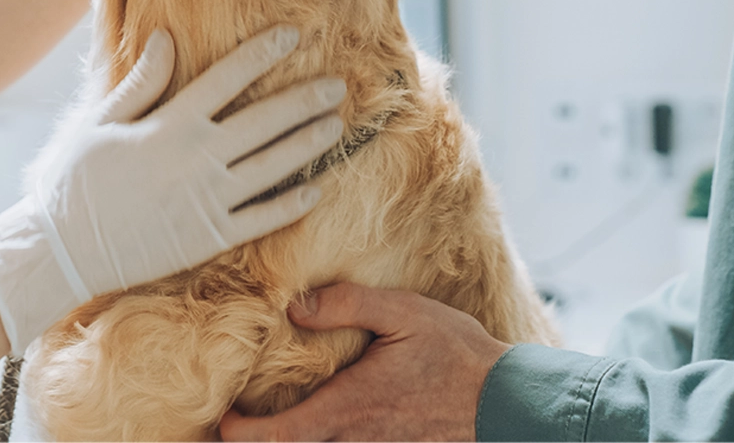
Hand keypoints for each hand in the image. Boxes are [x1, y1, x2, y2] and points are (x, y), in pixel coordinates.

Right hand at [0, 26, 346, 353]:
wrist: (66, 249)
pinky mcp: (210, 237)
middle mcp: (198, 159)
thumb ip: (141, 82)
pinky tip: (315, 191)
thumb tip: (165, 37)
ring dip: (307, 145)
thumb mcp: (100, 122)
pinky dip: (290, 205)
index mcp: (171, 125)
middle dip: (304, 101)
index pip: (226, 79)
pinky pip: (261, 219)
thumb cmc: (77, 180)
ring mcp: (209, 200)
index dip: (261, 53)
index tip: (293, 34)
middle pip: (264, 122)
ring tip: (335, 126)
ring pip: (272, 167)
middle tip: (339, 86)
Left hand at [218, 284, 510, 441]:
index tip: (222, 418)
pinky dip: (322, 441)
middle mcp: (354, 441)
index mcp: (346, 409)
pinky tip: (318, 420)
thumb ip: (346, 305)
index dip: (240, 432)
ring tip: (269, 421)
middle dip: (257, 441)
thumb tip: (294, 306)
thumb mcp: (403, 312)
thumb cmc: (457, 355)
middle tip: (233, 420)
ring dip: (291, 441)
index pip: (276, 436)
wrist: (510, 404)